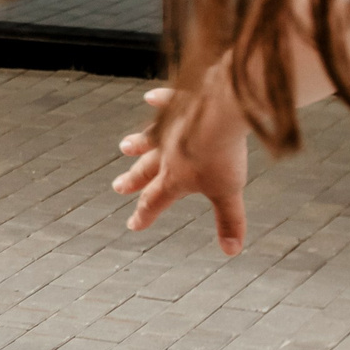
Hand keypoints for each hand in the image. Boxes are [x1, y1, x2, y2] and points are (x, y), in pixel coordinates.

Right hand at [111, 84, 249, 253]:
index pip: (154, 201)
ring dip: (137, 144)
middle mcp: (166, 153)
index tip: (133, 225)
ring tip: (125, 146)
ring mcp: (170, 128)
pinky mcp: (180, 103)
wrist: (219, 112)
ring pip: (150, 139)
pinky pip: (166, 103)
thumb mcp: (229, 192)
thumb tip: (231, 251)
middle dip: (133, 181)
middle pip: (146, 171)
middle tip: (118, 187)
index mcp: (174, 177)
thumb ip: (229, 220)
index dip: (143, 215)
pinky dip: (158, 101)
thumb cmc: (222, 154)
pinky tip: (150, 98)